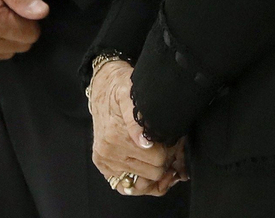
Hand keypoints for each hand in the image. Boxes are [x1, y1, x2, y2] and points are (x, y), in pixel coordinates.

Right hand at [89, 59, 182, 195]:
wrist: (102, 86)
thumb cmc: (120, 88)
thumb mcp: (129, 93)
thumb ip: (135, 116)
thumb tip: (144, 142)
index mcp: (114, 135)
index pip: (158, 159)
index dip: (170, 149)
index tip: (171, 138)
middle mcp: (107, 152)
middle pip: (153, 172)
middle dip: (165, 160)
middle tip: (166, 144)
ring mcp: (105, 161)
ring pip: (144, 184)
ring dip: (155, 171)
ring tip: (159, 154)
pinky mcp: (104, 166)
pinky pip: (129, 188)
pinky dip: (143, 182)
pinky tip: (149, 167)